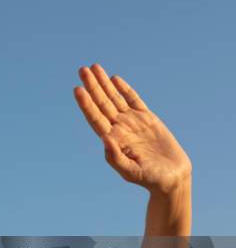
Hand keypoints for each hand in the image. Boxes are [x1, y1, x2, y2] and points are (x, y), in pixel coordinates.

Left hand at [74, 64, 191, 194]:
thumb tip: (104, 138)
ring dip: (104, 83)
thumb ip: (115, 157)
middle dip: (92, 86)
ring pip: (115, 98)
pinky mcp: (147, 119)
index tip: (77, 89)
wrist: (170, 178)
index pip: (95, 118)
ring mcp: (132, 122)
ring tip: (94, 67)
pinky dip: (124, 89)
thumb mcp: (130, 171)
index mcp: (112, 140)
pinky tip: (114, 79)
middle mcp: (119, 128)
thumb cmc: (149, 179)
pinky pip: (133, 100)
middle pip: (102, 103)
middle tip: (82, 70)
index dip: (86, 104)